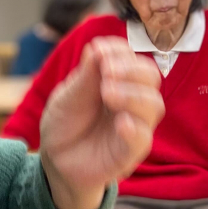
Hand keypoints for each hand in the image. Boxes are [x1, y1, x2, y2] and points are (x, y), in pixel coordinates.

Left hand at [39, 36, 163, 208]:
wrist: (54, 161)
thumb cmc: (64, 125)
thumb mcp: (66, 98)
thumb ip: (84, 77)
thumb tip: (98, 47)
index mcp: (117, 82)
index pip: (133, 59)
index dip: (121, 52)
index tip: (100, 51)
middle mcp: (131, 101)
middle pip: (151, 77)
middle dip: (131, 70)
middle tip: (107, 72)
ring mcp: (133, 125)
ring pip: (153, 105)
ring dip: (133, 94)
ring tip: (107, 93)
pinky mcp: (130, 152)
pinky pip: (143, 139)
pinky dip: (134, 129)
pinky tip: (120, 122)